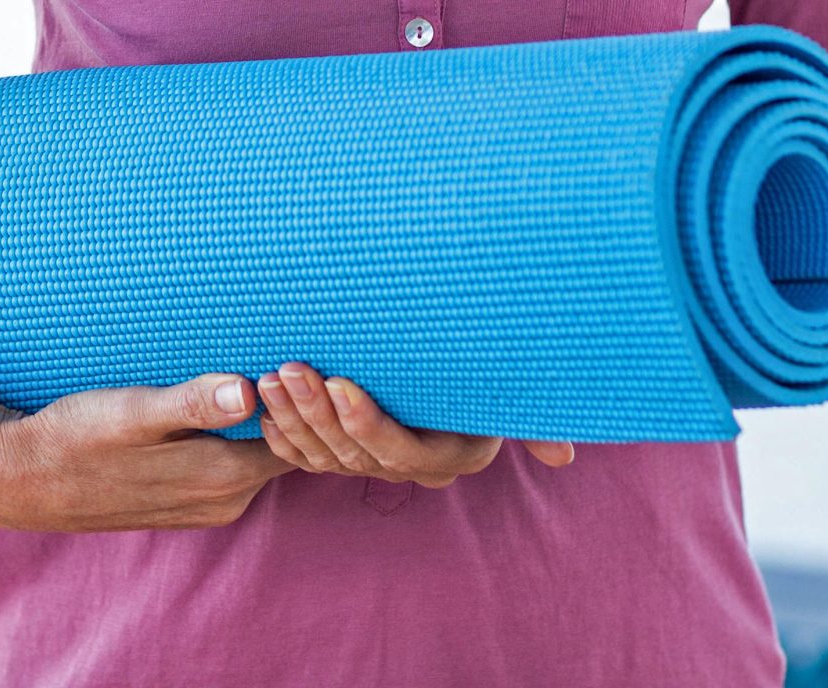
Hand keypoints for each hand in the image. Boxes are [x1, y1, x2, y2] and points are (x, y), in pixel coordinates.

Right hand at [0, 373, 288, 532]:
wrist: (26, 481)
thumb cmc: (77, 436)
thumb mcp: (133, 413)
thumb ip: (193, 404)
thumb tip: (249, 390)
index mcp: (224, 479)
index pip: (296, 438)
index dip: (305, 399)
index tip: (305, 355)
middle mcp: (226, 502)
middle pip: (283, 449)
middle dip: (291, 408)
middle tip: (292, 350)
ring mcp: (207, 509)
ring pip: (258, 459)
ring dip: (265, 421)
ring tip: (263, 365)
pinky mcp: (187, 505)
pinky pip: (234, 468)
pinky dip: (241, 437)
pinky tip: (227, 402)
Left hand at [254, 362, 576, 484]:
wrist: (451, 359)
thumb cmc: (485, 365)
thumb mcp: (510, 391)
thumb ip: (534, 424)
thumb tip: (566, 459)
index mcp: (448, 456)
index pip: (400, 449)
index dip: (367, 421)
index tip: (341, 382)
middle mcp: (409, 467)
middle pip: (354, 451)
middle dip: (318, 411)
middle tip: (291, 368)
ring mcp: (372, 463)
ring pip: (324, 453)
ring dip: (294, 415)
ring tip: (272, 376)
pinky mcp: (341, 454)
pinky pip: (303, 457)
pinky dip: (280, 433)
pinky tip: (261, 406)